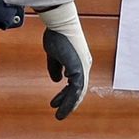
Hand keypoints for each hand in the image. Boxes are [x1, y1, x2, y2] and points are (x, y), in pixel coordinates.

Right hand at [39, 1, 92, 120]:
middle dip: (68, 103)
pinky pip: (75, 89)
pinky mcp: (78, 68)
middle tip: (60, 113)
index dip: (67, 94)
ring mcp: (83, 67)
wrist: (60, 23)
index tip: (58, 101)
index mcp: (80, 62)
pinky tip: (61, 106)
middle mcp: (84, 66)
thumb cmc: (57, 34)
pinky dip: (69, 100)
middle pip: (79, 90)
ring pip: (78, 93)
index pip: (76, 83)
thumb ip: (56, 68)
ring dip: (68, 105)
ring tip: (59, 115)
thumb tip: (57, 80)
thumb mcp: (55, 55)